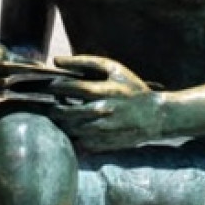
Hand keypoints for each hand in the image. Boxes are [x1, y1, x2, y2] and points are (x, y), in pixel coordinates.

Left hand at [42, 55, 164, 150]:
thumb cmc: (133, 89)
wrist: (155, 117)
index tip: (49, 84)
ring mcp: (99, 130)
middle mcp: (99, 112)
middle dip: (51, 106)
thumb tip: (57, 60)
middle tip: (50, 102)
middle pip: (63, 111)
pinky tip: (72, 127)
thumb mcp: (114, 69)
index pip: (68, 87)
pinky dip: (70, 134)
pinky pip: (76, 142)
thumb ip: (86, 62)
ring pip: (67, 128)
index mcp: (102, 91)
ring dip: (59, 121)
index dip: (53, 85)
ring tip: (60, 114)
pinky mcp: (100, 144)